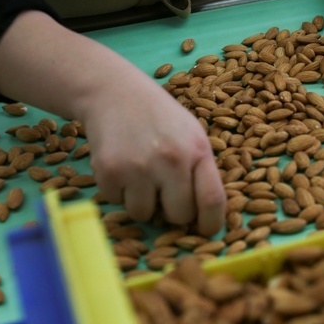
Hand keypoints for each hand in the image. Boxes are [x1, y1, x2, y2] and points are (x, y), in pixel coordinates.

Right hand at [0, 11, 225, 235]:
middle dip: (172, 213)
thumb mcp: (191, 134)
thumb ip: (200, 170)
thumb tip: (206, 216)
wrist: (113, 91)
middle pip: (179, 216)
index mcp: (197, 150)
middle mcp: (171, 160)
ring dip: (141, 203)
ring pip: (144, 215)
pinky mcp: (110, 171)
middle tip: (163, 194)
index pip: (213, 201)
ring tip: (139, 175)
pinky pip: (117, 203)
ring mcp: (139, 167)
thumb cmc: (158, 117)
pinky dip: (118, 192)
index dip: (211, 224)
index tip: (205, 232)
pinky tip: (121, 166)